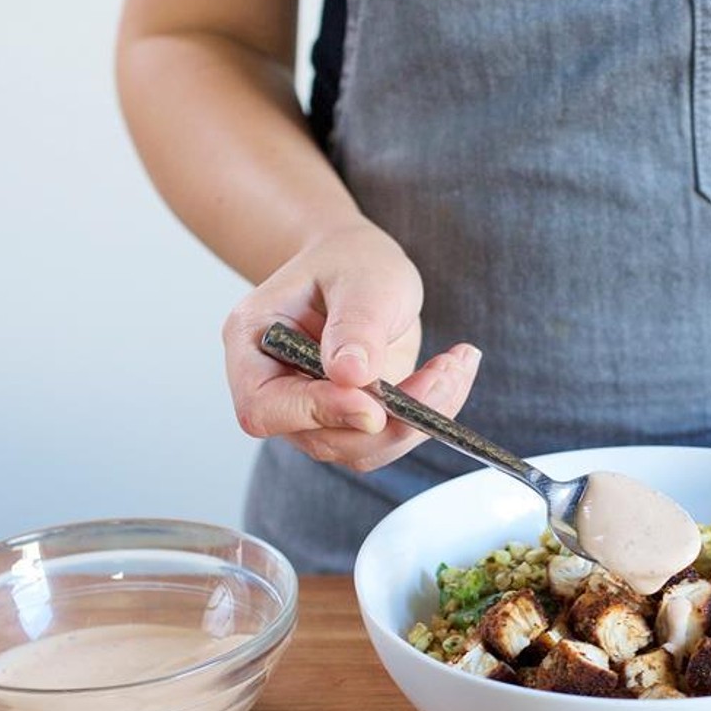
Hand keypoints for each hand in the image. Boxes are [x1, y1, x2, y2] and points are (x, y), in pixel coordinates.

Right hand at [221, 222, 480, 471]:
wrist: (361, 268)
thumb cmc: (350, 261)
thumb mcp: (360, 278)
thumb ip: (356, 326)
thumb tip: (351, 378)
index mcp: (253, 346)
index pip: (264, 407)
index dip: (318, 413)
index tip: (374, 404)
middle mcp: (277, 389)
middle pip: (321, 440)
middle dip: (391, 421)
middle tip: (444, 375)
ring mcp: (316, 412)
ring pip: (363, 449)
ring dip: (419, 421)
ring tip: (456, 365)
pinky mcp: (354, 420)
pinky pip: (391, 438)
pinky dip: (430, 415)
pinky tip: (455, 371)